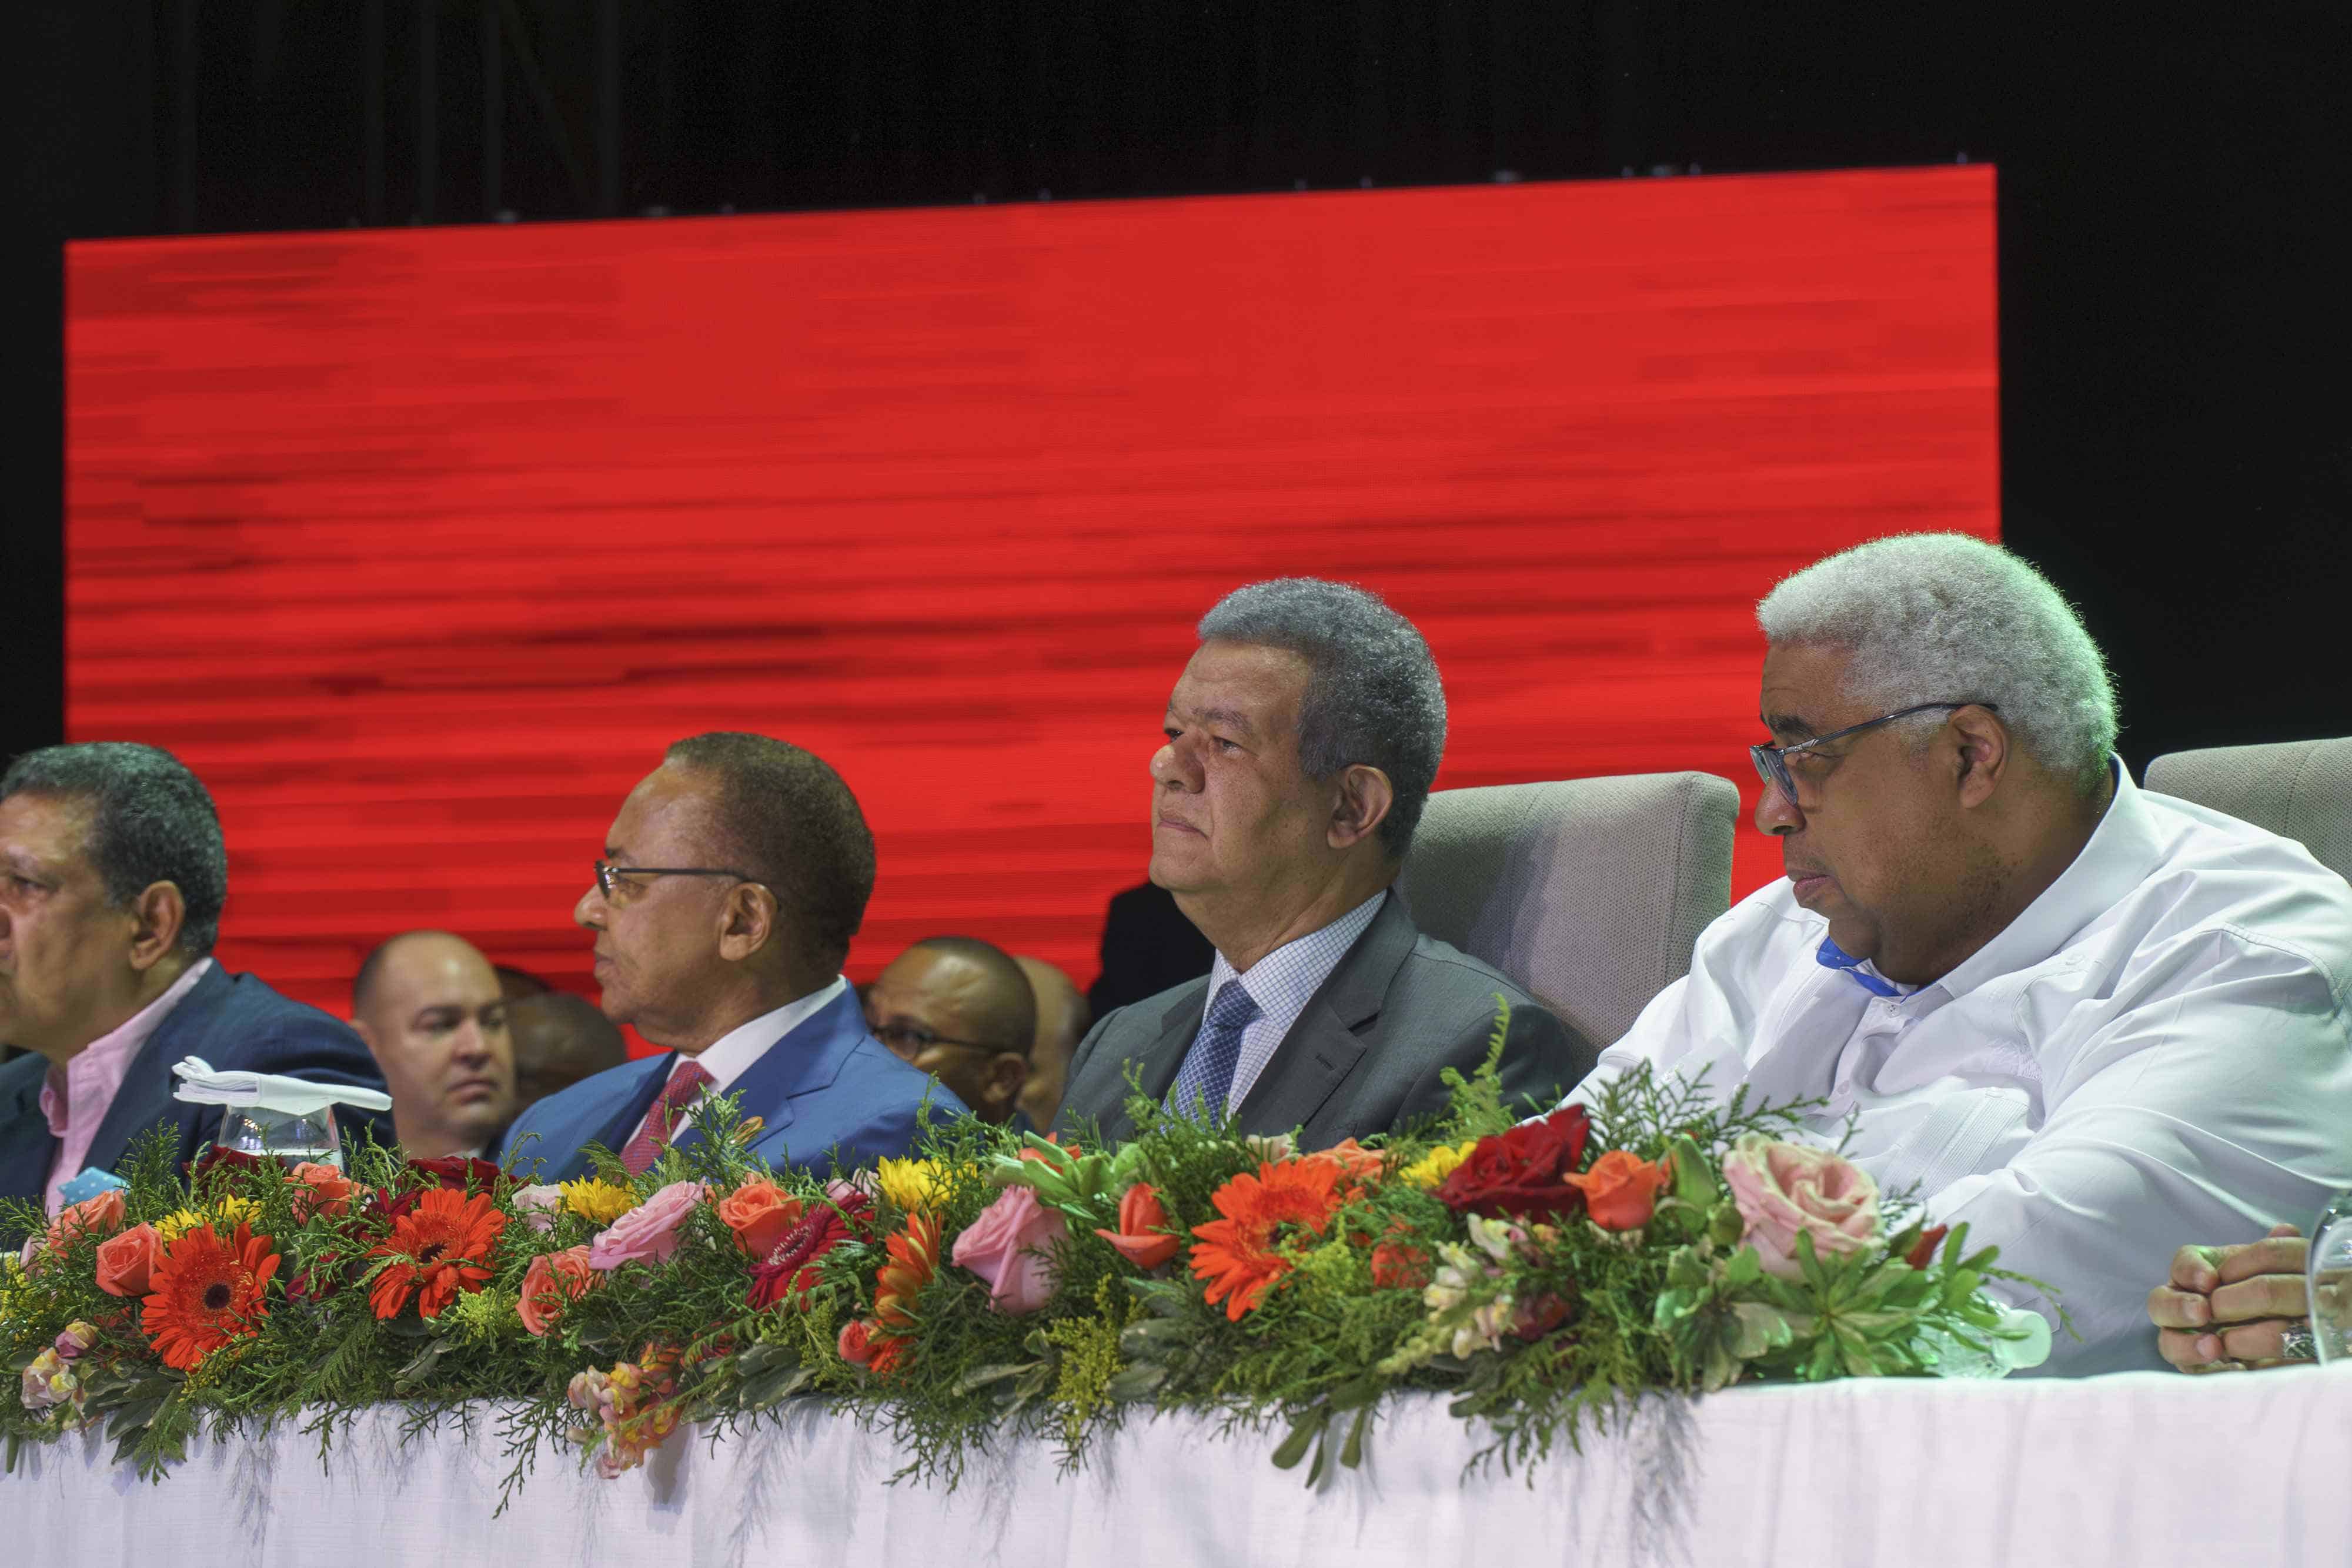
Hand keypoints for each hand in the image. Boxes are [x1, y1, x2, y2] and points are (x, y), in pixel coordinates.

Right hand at [2148, 1224, 2308, 1371]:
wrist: (2282, 1335)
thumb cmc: (2268, 1297)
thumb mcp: (2272, 1273)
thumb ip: (2272, 1255)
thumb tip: (2284, 1229)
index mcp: (2198, 1275)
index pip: (2182, 1265)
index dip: (2190, 1271)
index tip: (2209, 1279)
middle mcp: (2183, 1306)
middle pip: (2160, 1303)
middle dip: (2177, 1307)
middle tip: (2202, 1313)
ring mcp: (2187, 1338)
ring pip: (2168, 1341)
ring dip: (2186, 1343)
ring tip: (2213, 1347)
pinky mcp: (2199, 1368)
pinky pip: (2191, 1372)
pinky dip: (2206, 1370)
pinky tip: (2228, 1369)